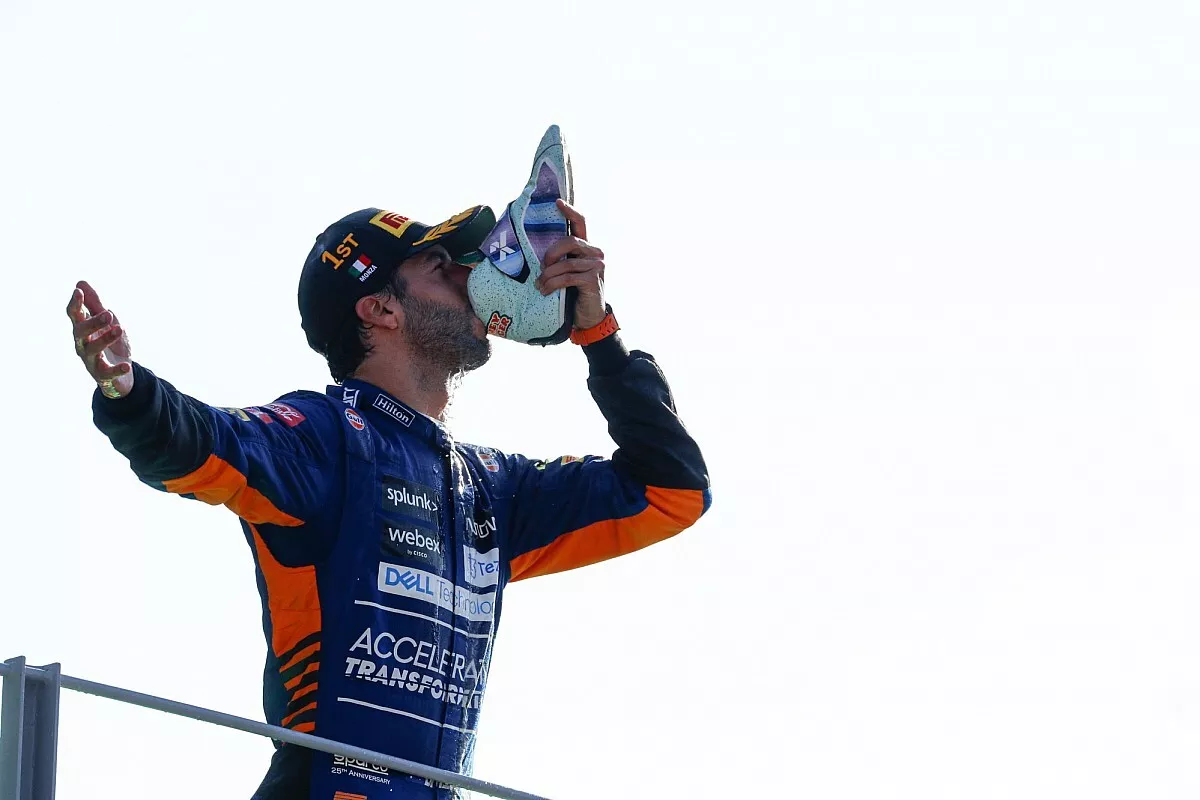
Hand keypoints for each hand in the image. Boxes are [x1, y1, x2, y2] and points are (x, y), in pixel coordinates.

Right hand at [67, 280, 133, 398]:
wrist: (121, 372)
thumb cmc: (110, 342)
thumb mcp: (106, 321)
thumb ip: (95, 304)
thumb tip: (80, 282)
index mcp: (83, 329)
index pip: (74, 315)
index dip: (75, 304)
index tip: (78, 292)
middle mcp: (82, 344)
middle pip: (80, 332)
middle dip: (92, 322)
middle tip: (108, 314)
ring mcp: (90, 360)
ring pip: (92, 349)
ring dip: (105, 339)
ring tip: (120, 329)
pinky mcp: (102, 375)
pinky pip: (107, 373)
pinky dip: (117, 369)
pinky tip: (127, 365)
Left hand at [537, 200, 607, 329]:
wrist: (589, 318)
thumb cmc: (574, 294)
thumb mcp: (566, 272)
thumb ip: (560, 260)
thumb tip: (537, 255)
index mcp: (587, 248)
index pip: (581, 222)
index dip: (570, 211)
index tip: (557, 202)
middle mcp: (595, 253)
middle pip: (570, 241)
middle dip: (551, 253)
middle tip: (542, 268)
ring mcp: (597, 266)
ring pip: (566, 263)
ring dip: (548, 275)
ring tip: (540, 286)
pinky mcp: (593, 280)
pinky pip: (567, 277)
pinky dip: (553, 284)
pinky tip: (546, 291)